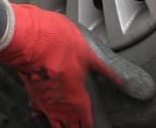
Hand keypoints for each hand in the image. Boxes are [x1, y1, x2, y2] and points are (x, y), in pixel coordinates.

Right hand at [0, 4, 153, 126]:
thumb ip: (107, 70)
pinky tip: (42, 116)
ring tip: (67, 127)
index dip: (91, 127)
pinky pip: (39, 112)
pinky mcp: (32, 93)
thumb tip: (127, 81)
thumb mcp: (90, 54)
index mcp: (78, 99)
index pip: (87, 124)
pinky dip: (42, 116)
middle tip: (81, 127)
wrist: (29, 36)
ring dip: (63, 126)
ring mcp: (45, 102)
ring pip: (55, 123)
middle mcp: (61, 106)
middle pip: (71, 127)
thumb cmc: (57, 43)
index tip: (93, 127)